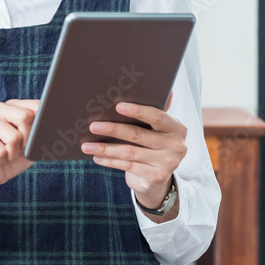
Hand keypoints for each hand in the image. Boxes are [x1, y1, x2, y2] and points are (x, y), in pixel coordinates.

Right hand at [0, 99, 37, 228]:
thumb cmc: (11, 158)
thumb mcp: (31, 146)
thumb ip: (40, 134)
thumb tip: (49, 128)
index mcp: (13, 105)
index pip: (36, 106)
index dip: (40, 127)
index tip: (33, 139)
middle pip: (26, 117)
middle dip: (26, 140)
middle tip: (16, 148)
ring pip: (14, 137)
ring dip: (12, 154)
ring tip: (3, 154)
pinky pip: (0, 151)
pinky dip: (0, 161)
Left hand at [80, 92, 185, 217]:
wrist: (159, 178)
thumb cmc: (154, 145)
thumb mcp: (158, 129)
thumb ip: (153, 112)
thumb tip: (148, 87)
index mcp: (177, 128)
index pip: (157, 116)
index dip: (138, 111)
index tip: (118, 106)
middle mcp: (176, 146)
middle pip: (138, 134)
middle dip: (113, 129)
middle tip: (93, 125)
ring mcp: (167, 164)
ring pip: (129, 152)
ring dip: (105, 148)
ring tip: (87, 145)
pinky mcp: (156, 178)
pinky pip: (127, 166)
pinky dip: (110, 161)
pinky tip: (97, 157)